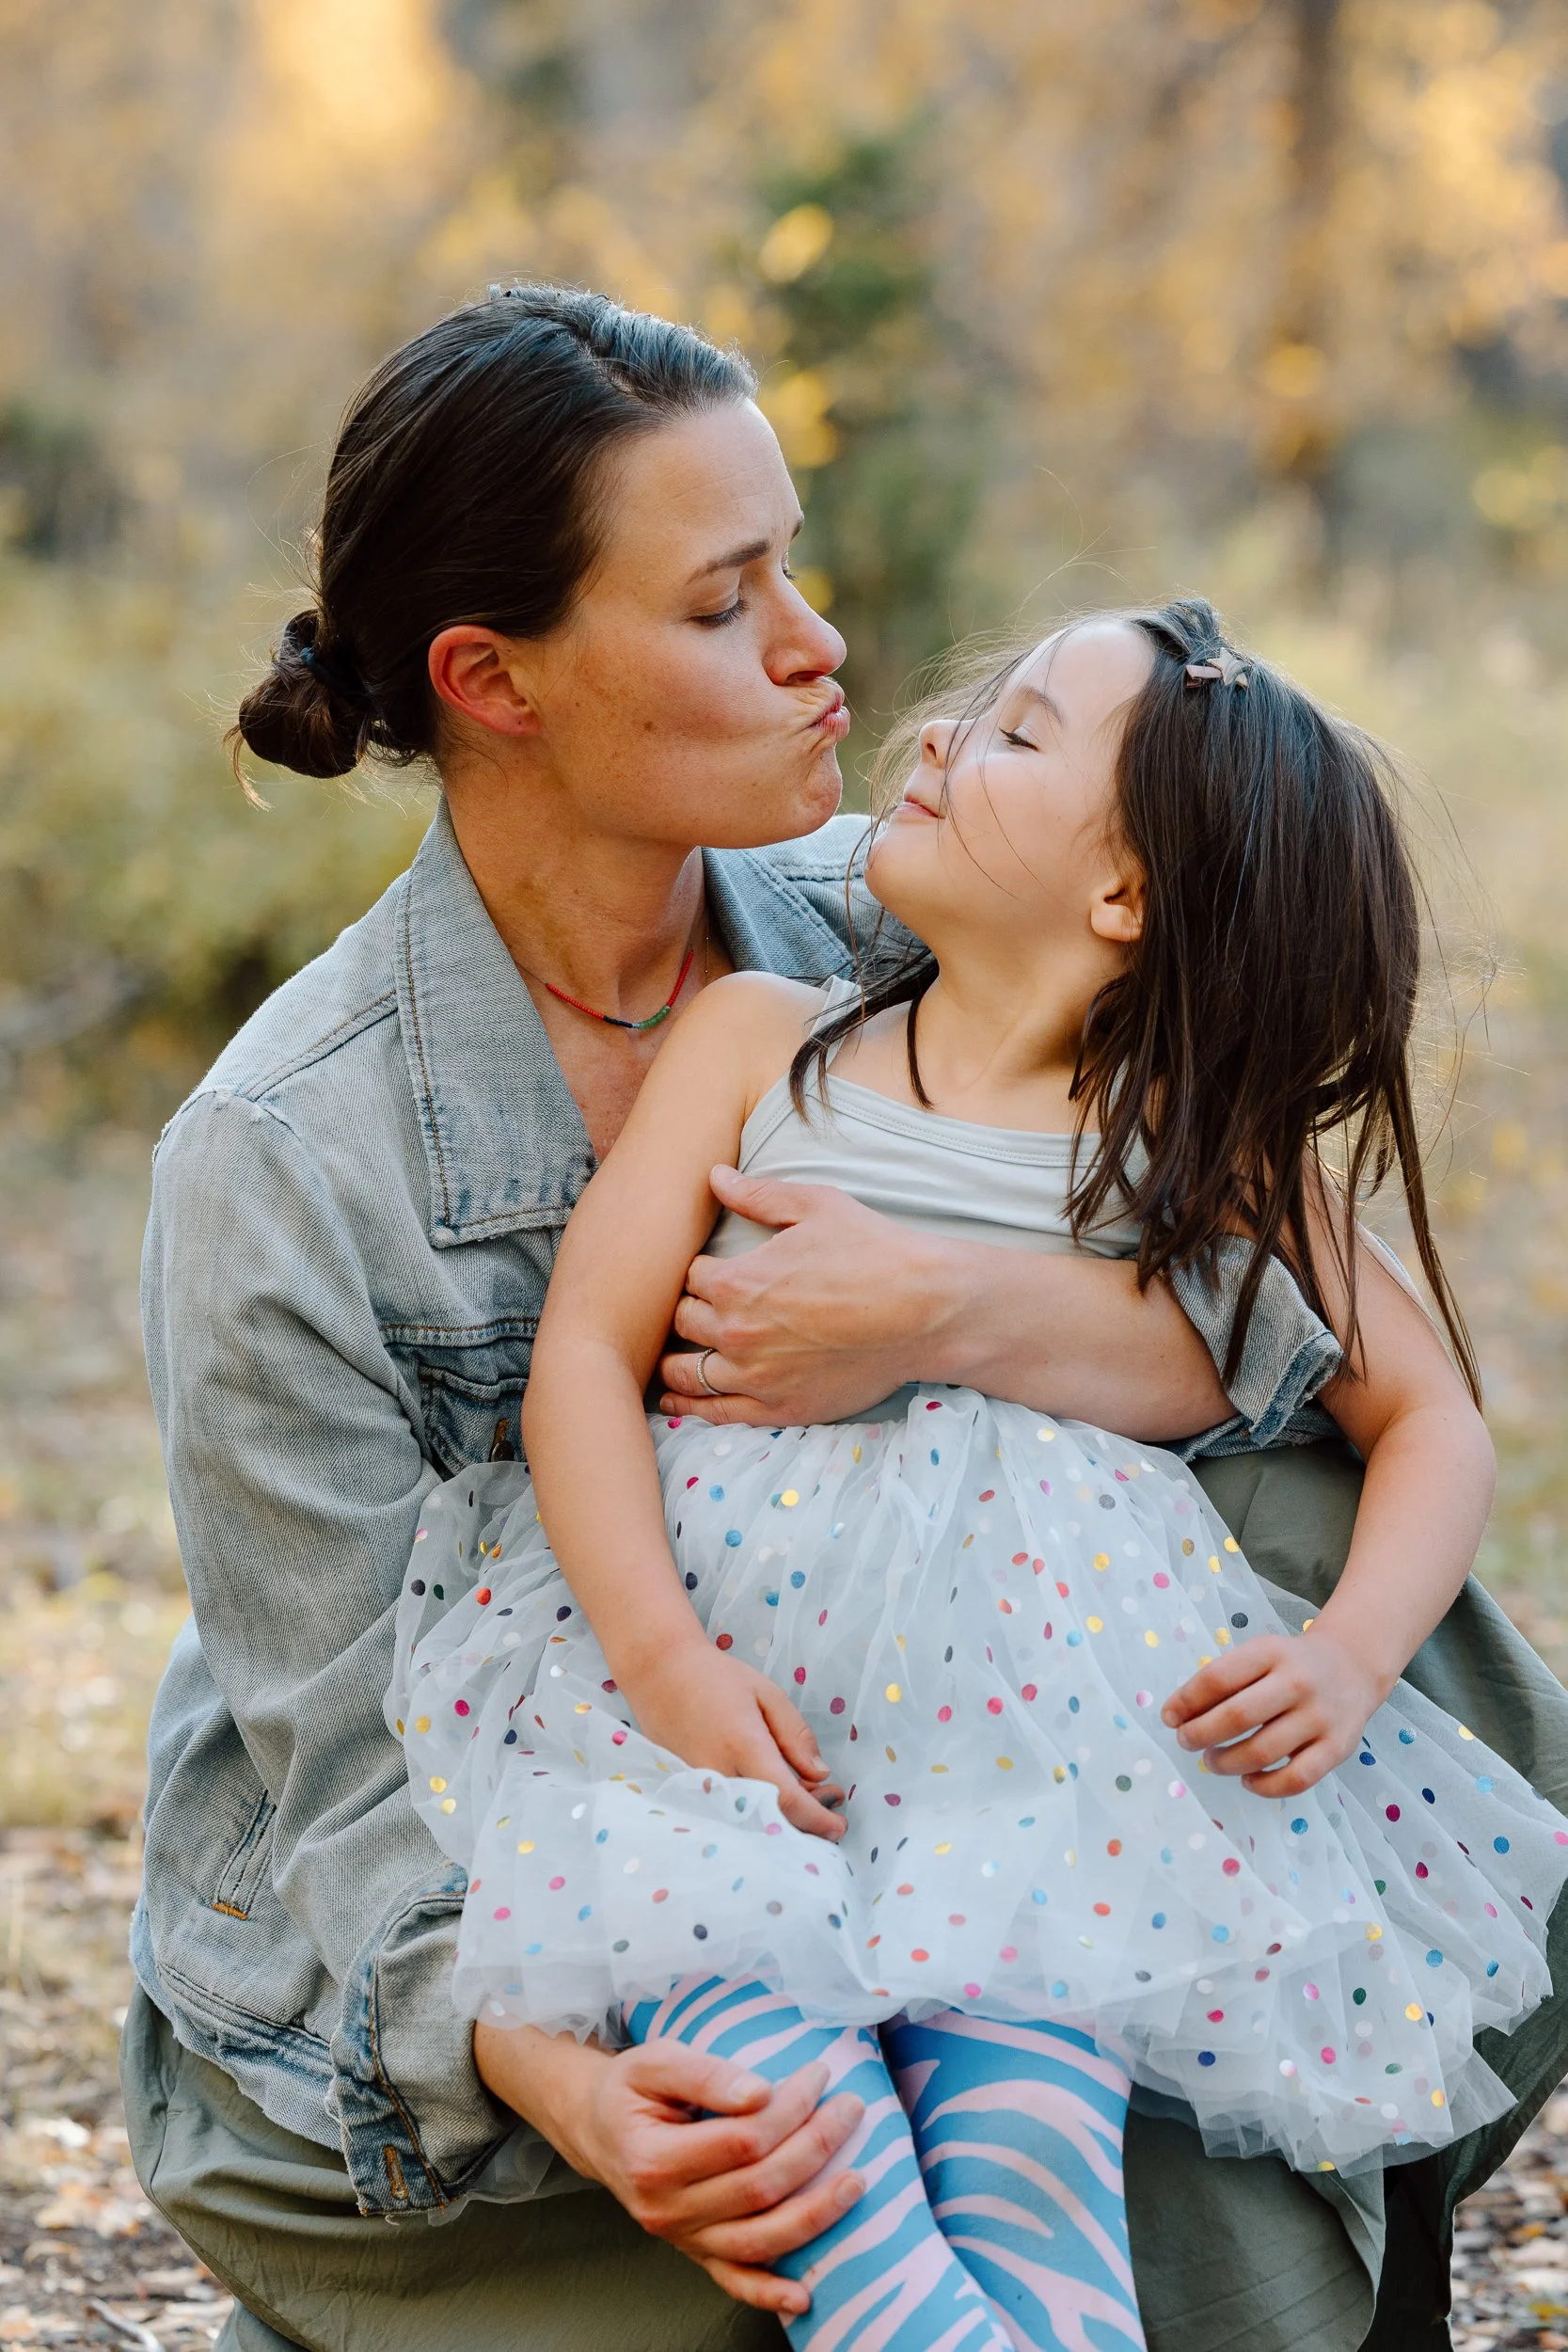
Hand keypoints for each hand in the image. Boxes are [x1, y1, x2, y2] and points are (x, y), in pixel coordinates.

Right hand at [475, 2024, 865, 2319]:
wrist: (597, 2128)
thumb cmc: (631, 2090)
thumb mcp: (656, 2061)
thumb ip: (706, 2074)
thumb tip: (761, 2092)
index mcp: (653, 2158)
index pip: (741, 2140)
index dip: (788, 2109)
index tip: (818, 2076)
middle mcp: (666, 2208)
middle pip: (758, 2187)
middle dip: (814, 2147)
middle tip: (850, 2110)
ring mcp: (681, 2238)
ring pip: (757, 2240)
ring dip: (815, 2214)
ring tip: (856, 2181)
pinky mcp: (693, 2253)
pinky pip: (734, 2281)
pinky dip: (770, 2293)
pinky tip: (805, 2294)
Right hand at [629, 1641, 846, 1840]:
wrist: (658, 1673)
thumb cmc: (715, 1677)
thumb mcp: (766, 1694)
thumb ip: (795, 1735)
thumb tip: (820, 1775)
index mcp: (742, 1745)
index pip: (786, 1799)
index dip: (817, 1820)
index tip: (839, 1827)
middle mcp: (718, 1773)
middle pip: (769, 1819)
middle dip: (807, 1821)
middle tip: (830, 1797)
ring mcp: (698, 1787)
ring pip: (750, 1821)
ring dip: (783, 1817)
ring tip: (808, 1791)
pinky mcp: (687, 1791)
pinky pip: (730, 1813)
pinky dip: (757, 1811)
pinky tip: (775, 1793)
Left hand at [657, 1166, 944, 1425]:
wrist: (925, 1311)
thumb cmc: (874, 1251)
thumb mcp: (815, 1207)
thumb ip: (758, 1195)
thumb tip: (713, 1175)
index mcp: (737, 1282)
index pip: (689, 1278)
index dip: (701, 1272)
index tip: (713, 1273)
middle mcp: (736, 1333)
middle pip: (684, 1323)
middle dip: (689, 1312)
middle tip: (700, 1310)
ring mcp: (755, 1377)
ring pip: (687, 1373)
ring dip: (676, 1362)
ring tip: (669, 1360)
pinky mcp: (779, 1409)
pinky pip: (717, 1414)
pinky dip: (692, 1408)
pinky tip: (678, 1402)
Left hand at [1160, 1622, 1389, 1795]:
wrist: (1353, 1666)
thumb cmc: (1290, 1665)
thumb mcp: (1259, 1655)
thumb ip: (1223, 1680)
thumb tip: (1176, 1716)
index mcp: (1271, 1652)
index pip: (1218, 1678)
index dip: (1185, 1701)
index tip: (1169, 1717)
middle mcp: (1298, 1682)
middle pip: (1238, 1715)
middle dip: (1200, 1734)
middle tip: (1186, 1741)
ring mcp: (1320, 1717)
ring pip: (1262, 1751)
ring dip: (1226, 1763)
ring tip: (1212, 1761)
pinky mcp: (1338, 1748)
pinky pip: (1296, 1779)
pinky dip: (1265, 1786)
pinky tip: (1248, 1779)